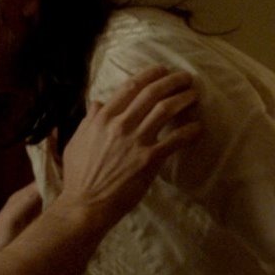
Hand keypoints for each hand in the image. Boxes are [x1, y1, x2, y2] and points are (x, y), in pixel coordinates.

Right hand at [56, 66, 200, 227]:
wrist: (85, 205)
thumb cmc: (79, 176)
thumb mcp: (77, 141)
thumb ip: (89, 120)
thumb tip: (97, 102)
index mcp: (102, 118)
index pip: (130, 87)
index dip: (150, 74)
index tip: (162, 70)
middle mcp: (120, 124)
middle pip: (151, 93)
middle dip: (172, 81)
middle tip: (185, 77)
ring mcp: (136, 141)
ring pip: (165, 110)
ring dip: (183, 99)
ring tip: (193, 95)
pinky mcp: (149, 160)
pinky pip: (174, 141)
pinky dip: (189, 131)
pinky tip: (198, 127)